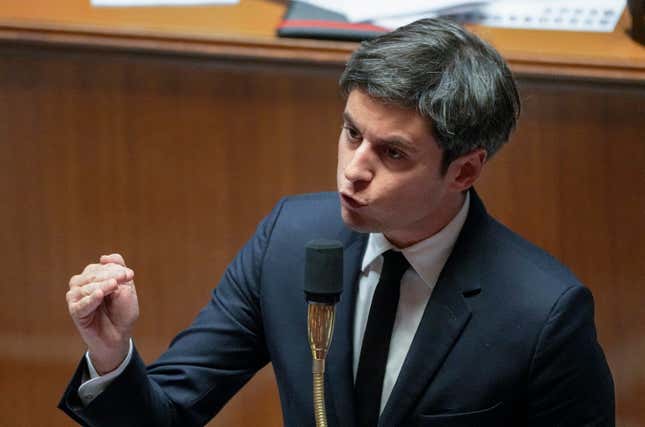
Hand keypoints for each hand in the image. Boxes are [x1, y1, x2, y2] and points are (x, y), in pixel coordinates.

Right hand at [66, 253, 138, 373]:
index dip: (115, 269)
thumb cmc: (122, 312)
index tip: (130, 275)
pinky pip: (81, 304)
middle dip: (110, 275)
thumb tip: (104, 257)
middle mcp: (81, 285)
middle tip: (125, 278)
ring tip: (114, 287)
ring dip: (102, 285)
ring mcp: (76, 298)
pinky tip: (99, 294)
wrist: (119, 336)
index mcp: (93, 277)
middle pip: (93, 274)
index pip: (101, 267)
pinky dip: (90, 299)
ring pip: (86, 287)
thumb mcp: (125, 288)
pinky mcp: (75, 312)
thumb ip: (117, 269)